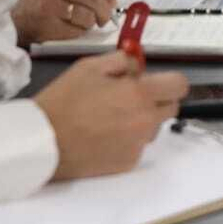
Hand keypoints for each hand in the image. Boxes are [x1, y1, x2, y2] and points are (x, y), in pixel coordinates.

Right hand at [12, 0, 119, 44]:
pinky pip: (76, 30)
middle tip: (105, 19)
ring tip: (84, 24)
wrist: (8, 17)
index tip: (113, 0)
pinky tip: (70, 29)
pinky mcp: (47, 24)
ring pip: (88, 16)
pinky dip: (78, 32)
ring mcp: (50, 4)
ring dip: (91, 23)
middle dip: (105, 12)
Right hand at [33, 52, 188, 180]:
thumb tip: (140, 67)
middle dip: (156, 100)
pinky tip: (103, 136)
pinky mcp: (128, 162)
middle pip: (170, 107)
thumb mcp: (90, 67)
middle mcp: (145, 121)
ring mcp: (138, 144)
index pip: (179, 86)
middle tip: (130, 98)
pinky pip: (137, 145)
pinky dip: (127, 139)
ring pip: (153, 127)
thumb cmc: (64, 101)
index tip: (155, 82)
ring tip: (110, 118)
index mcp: (140, 94)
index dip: (169, 81)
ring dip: (141, 120)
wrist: (43, 141)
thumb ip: (123, 61)